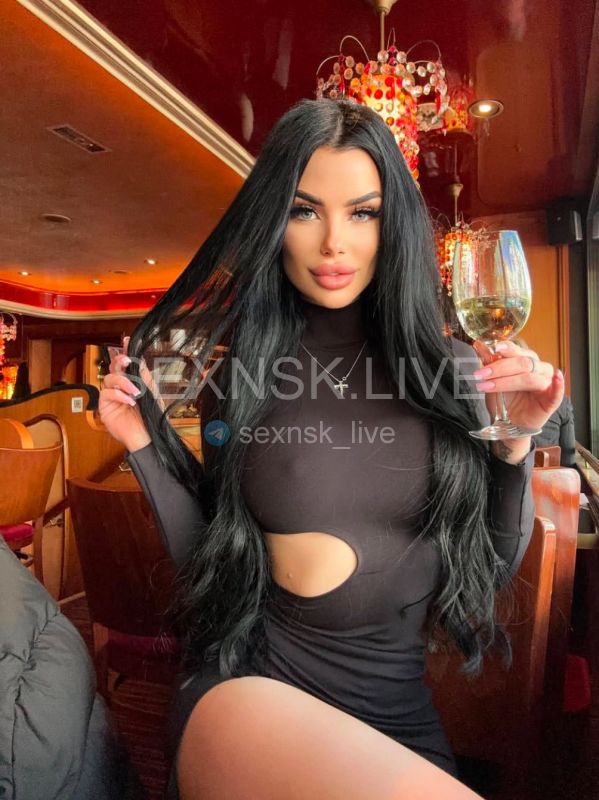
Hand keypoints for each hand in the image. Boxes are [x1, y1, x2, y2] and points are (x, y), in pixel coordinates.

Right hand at [98, 337, 150, 451]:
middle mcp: (120, 387)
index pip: (127, 364)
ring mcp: (111, 396)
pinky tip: (130, 401)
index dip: (126, 351)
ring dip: (123, 382)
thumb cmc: (150, 416)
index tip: (128, 340)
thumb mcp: (150, 393)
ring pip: (109, 378)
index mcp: (132, 382)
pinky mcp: (104, 406)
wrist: (147, 436)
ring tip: (135, 392)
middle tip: (126, 361)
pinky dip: (119, 395)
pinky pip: (106, 394)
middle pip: (114, 368)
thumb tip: (138, 359)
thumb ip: (143, 376)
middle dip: (120, 362)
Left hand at [472, 340, 564, 434]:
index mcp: (526, 360)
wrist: (510, 423)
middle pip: (522, 363)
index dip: (507, 348)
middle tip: (480, 374)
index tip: (495, 348)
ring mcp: (547, 384)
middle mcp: (539, 368)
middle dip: (499, 368)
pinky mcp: (552, 400)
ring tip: (487, 386)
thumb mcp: (493, 380)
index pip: (517, 351)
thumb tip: (479, 344)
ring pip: (529, 378)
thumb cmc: (504, 399)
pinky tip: (557, 377)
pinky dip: (559, 384)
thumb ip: (489, 363)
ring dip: (506, 382)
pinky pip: (557, 392)